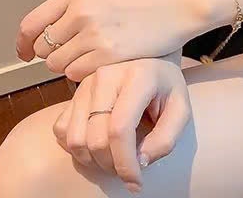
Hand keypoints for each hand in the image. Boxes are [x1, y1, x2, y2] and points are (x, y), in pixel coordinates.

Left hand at [16, 0, 201, 80]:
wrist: (176, 6)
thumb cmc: (140, 3)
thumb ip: (70, 12)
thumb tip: (37, 40)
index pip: (31, 24)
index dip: (23, 44)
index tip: (25, 53)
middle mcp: (81, 11)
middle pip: (42, 49)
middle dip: (53, 55)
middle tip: (76, 52)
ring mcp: (93, 33)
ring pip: (56, 65)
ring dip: (69, 66)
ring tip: (93, 56)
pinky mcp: (107, 53)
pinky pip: (76, 74)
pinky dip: (84, 74)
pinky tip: (103, 62)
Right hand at [52, 58, 191, 194]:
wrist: (151, 59)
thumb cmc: (166, 85)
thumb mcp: (180, 108)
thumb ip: (166, 137)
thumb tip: (140, 162)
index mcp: (138, 76)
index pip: (121, 128)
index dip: (125, 162)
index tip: (136, 182)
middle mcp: (107, 75)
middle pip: (95, 138)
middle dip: (111, 165)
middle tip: (128, 169)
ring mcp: (86, 83)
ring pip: (75, 138)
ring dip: (93, 161)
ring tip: (114, 159)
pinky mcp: (73, 92)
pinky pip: (62, 130)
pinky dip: (76, 148)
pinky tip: (97, 146)